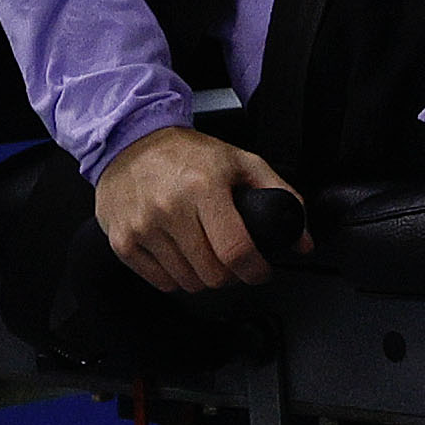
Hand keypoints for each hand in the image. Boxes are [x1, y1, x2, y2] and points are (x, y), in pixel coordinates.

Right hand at [95, 127, 292, 293]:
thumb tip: (301, 239)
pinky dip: (176, 277)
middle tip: (231, 259)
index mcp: (203, 187)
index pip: (236, 250)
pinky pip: (161, 282)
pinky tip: (180, 254)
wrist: (130, 142)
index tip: (260, 271)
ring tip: (204, 252)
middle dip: (231, 275)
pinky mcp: (123, 241)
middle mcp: (170, 208)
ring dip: (203, 276)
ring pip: (188, 283)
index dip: (255, 270)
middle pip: (213, 274)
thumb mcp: (239, 161)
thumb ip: (279, 194)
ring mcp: (143, 227)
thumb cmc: (187, 154)